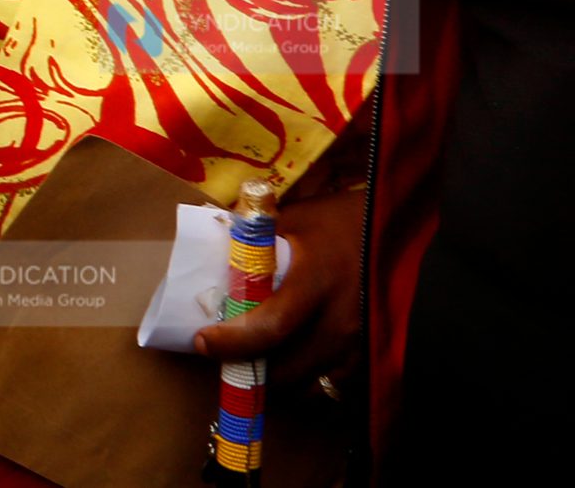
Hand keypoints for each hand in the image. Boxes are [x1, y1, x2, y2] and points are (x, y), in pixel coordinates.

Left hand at [193, 188, 363, 388]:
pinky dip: (305, 377)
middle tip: (224, 352)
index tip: (204, 342)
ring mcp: (360, 341)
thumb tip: (206, 254)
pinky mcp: (371, 352)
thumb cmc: (338, 220)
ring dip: (276, 376)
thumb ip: (252, 240)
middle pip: (286, 367)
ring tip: (253, 356)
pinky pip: (331, 381)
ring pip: (308, 381)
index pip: (272, 325)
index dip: (235, 342)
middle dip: (249, 367)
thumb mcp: (292, 219)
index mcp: (317, 281)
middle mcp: (341, 319)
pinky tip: (288, 359)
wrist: (397, 229)